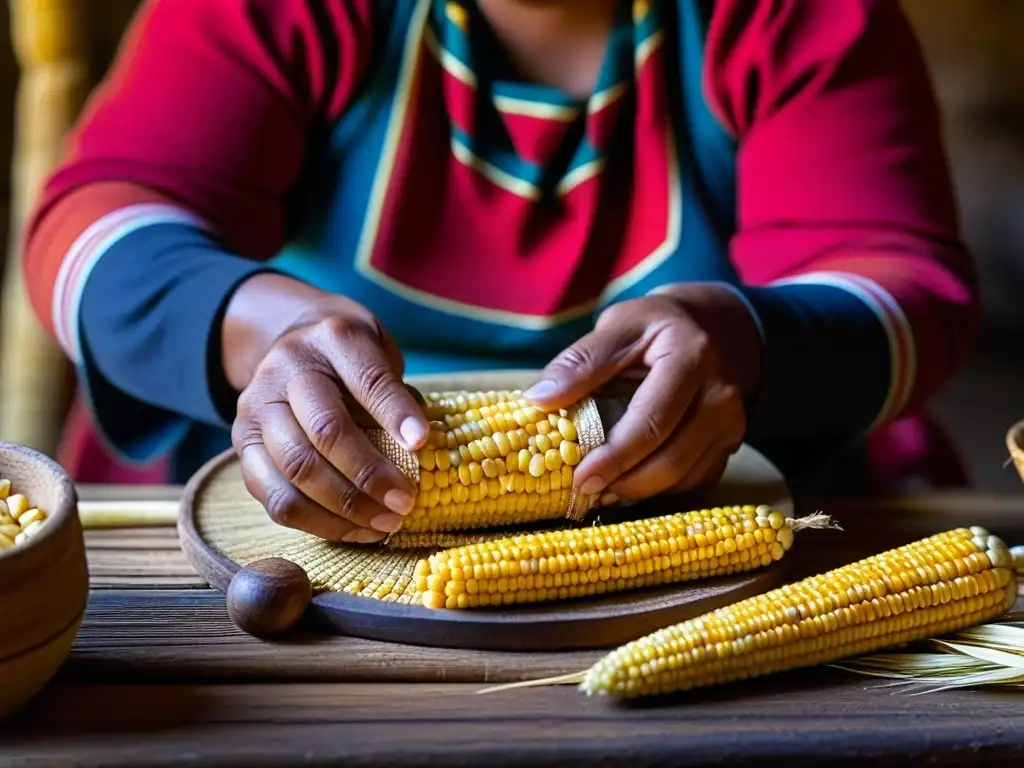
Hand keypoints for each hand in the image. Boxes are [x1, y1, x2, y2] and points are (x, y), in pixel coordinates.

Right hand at [227, 282, 429, 542]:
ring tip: (385, 523)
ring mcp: (256, 409)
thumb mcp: (380, 354)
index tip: (422, 444)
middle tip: (404, 502)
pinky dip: (320, 523)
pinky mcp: (243, 448)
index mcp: (332, 339)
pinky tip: (356, 529)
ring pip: (296, 470)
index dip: (395, 414)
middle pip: (325, 430)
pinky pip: (277, 498)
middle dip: (369, 474)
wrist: (294, 346)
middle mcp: (286, 370)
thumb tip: (420, 447)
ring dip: (346, 507)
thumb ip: (398, 394)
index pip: (367, 379)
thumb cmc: (351, 359)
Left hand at [524, 285, 760, 501]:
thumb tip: (539, 399)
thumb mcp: (618, 327)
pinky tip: (629, 485)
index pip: (652, 421)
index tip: (579, 479)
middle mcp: (721, 394)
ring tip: (602, 491)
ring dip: (640, 492)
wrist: (712, 329)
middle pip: (672, 458)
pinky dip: (660, 490)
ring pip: (685, 477)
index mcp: (691, 356)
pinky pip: (695, 481)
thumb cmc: (654, 329)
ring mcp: (732, 423)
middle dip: (625, 483)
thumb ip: (581, 361)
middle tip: (585, 492)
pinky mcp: (730, 444)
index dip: (614, 456)